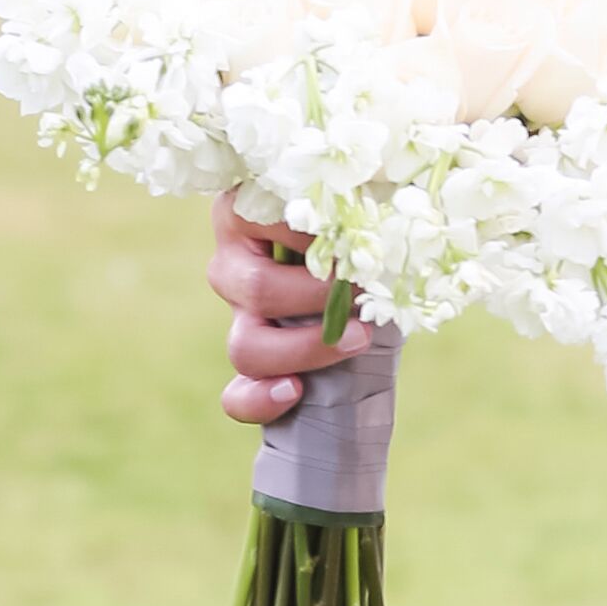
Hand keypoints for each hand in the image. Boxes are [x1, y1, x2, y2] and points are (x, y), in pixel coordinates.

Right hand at [208, 194, 354, 424]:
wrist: (371, 290)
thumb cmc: (362, 235)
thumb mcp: (362, 213)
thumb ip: (358, 206)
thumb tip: (374, 219)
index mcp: (249, 213)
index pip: (256, 218)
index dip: (306, 236)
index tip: (349, 242)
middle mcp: (232, 263)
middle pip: (255, 289)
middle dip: (317, 296)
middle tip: (360, 295)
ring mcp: (236, 315)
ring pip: (245, 345)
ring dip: (305, 347)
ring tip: (356, 339)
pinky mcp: (249, 362)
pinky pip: (236, 395)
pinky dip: (260, 399)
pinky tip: (294, 391)